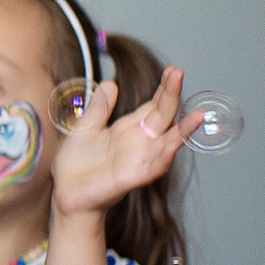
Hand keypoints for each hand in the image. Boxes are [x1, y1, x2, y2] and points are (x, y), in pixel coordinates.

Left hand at [50, 66, 198, 219]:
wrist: (67, 194)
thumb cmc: (77, 163)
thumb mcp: (85, 128)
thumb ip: (99, 108)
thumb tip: (110, 83)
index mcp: (129, 128)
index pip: (153, 105)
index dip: (164, 88)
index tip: (174, 70)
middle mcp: (139, 142)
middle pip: (162, 116)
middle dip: (171, 95)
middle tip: (179, 73)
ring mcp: (138, 160)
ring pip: (168, 143)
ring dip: (183, 130)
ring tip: (198, 115)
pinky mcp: (131, 178)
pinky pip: (152, 169)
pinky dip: (163, 159)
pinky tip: (171, 148)